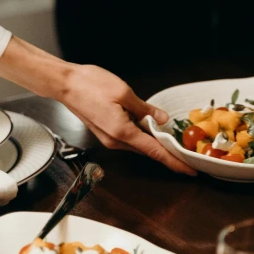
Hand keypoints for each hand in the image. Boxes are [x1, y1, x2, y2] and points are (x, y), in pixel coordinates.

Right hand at [60, 64, 196, 175]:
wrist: (64, 83)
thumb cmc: (90, 85)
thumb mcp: (124, 92)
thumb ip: (145, 108)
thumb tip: (161, 119)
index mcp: (122, 132)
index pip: (154, 152)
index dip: (174, 162)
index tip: (189, 170)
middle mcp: (115, 141)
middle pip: (148, 151)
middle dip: (168, 153)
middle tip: (187, 154)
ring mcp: (109, 138)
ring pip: (139, 144)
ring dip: (154, 142)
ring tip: (172, 138)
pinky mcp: (106, 132)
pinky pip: (129, 138)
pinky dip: (142, 135)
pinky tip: (149, 126)